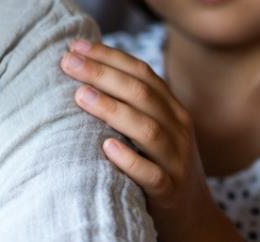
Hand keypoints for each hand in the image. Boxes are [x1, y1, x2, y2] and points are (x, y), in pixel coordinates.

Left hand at [59, 40, 241, 241]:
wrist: (192, 214)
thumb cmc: (157, 160)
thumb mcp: (150, 124)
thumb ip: (127, 99)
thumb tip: (79, 64)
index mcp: (171, 108)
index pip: (141, 72)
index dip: (109, 56)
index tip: (74, 45)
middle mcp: (177, 129)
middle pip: (141, 94)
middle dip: (102, 74)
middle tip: (67, 63)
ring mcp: (175, 160)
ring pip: (148, 130)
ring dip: (113, 110)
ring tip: (81, 96)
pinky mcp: (169, 191)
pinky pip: (152, 175)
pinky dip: (130, 160)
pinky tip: (106, 147)